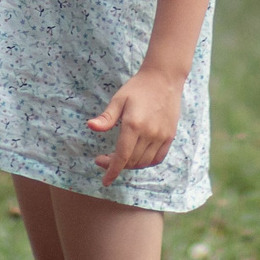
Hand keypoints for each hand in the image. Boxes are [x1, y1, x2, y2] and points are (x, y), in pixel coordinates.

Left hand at [86, 68, 182, 184]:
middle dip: (116, 165)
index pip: (122, 156)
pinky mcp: (169, 136)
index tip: (105, 181)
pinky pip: (157, 158)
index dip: (112, 170)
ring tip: (119, 157)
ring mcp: (161, 136)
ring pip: (144, 162)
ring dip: (130, 165)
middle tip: (104, 158)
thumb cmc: (138, 87)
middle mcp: (149, 133)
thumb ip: (106, 117)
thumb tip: (90, 126)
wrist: (164, 78)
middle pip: (131, 161)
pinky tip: (137, 157)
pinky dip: (146, 162)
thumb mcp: (119, 99)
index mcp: (134, 125)